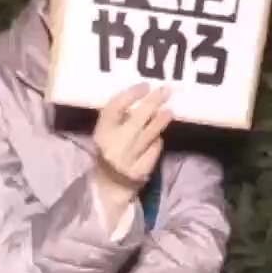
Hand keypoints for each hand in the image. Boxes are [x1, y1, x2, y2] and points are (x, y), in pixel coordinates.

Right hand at [91, 84, 172, 218]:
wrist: (107, 186)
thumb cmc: (107, 153)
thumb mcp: (104, 134)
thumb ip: (117, 119)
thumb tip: (140, 101)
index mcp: (101, 132)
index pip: (115, 107)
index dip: (130, 94)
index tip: (144, 86)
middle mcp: (114, 144)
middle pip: (137, 118)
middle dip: (152, 102)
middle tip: (166, 90)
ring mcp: (128, 158)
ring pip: (148, 135)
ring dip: (160, 121)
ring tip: (170, 111)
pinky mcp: (140, 170)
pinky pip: (153, 152)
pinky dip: (156, 144)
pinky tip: (158, 138)